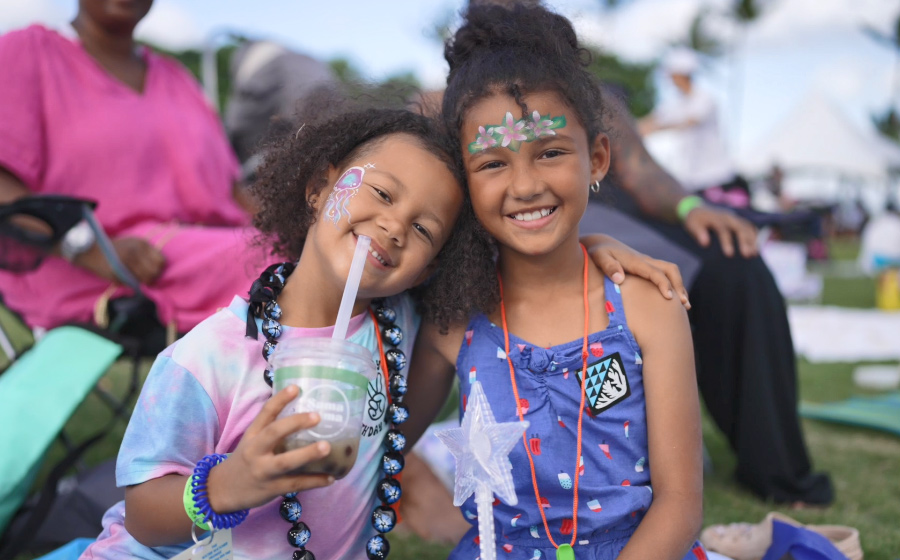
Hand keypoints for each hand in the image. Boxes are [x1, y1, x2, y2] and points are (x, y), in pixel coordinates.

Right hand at [73, 237, 164, 283]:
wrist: (92, 250)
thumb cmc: (116, 249)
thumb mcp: (133, 244)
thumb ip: (146, 254)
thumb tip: (160, 270)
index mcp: (141, 244)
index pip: (161, 261)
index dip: (158, 269)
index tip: (153, 271)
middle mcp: (135, 251)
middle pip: (154, 272)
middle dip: (152, 278)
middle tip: (145, 280)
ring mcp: (125, 261)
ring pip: (145, 279)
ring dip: (142, 282)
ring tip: (136, 280)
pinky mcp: (117, 271)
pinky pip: (132, 283)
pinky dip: (131, 284)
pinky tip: (126, 280)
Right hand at [206, 385, 334, 512]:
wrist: (223, 490)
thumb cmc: (245, 461)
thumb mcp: (251, 442)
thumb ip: (271, 430)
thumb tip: (305, 415)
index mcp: (252, 435)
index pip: (265, 413)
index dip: (280, 399)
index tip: (296, 388)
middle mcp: (256, 451)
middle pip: (274, 433)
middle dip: (295, 423)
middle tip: (317, 416)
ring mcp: (264, 471)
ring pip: (286, 462)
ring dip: (307, 454)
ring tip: (327, 447)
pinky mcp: (272, 489)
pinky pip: (295, 484)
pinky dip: (314, 481)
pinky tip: (331, 478)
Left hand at [584, 234, 689, 308]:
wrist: (601, 244)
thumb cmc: (598, 252)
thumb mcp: (599, 257)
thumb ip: (608, 266)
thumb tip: (619, 279)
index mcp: (635, 261)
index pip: (655, 272)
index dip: (663, 284)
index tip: (669, 298)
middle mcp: (645, 261)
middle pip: (670, 270)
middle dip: (679, 286)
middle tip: (684, 305)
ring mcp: (647, 264)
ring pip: (670, 272)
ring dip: (679, 286)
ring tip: (685, 306)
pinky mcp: (646, 268)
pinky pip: (664, 275)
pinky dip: (672, 286)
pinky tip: (673, 301)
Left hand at [683, 206, 757, 257]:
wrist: (698, 209)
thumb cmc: (695, 220)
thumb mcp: (692, 225)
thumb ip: (698, 232)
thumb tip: (705, 243)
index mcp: (716, 218)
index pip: (723, 230)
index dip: (727, 242)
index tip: (729, 254)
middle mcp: (728, 217)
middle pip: (739, 228)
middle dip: (745, 241)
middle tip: (748, 255)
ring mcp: (735, 217)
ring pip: (747, 227)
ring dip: (752, 240)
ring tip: (754, 254)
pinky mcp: (738, 220)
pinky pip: (749, 226)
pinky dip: (754, 235)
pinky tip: (757, 247)